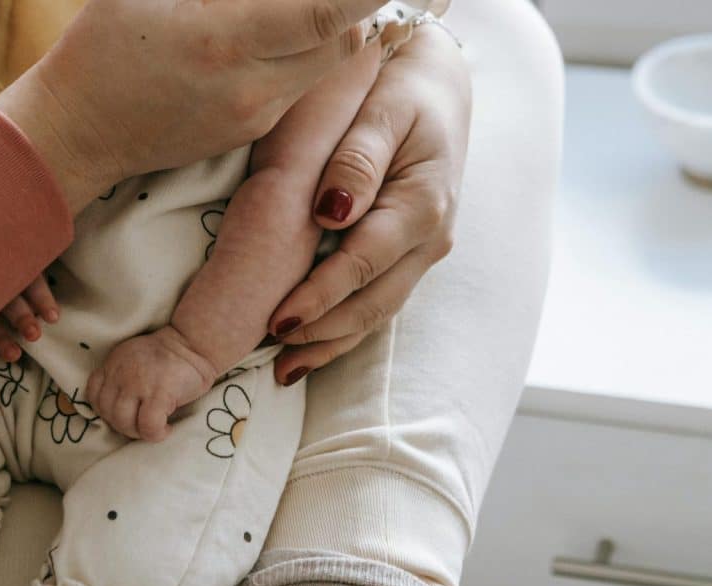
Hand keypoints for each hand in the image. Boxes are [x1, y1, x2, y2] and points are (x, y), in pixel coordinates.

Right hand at [0, 0, 386, 212]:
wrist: (83, 132)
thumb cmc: (101, 47)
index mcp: (226, 42)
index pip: (326, 13)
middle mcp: (255, 87)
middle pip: (344, 42)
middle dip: (359, 6)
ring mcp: (259, 116)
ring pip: (330, 68)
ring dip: (339, 30)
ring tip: (321, 5)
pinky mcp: (256, 132)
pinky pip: (304, 88)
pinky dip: (311, 56)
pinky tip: (287, 35)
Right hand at [0, 274, 58, 363]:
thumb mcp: (16, 259)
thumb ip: (30, 271)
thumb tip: (50, 308)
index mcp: (10, 265)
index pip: (30, 282)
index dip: (42, 299)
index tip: (53, 318)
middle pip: (8, 299)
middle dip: (22, 317)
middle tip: (34, 336)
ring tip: (14, 356)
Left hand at [85, 326, 218, 441]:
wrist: (195, 344)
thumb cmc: (169, 356)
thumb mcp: (133, 358)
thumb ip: (120, 376)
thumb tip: (118, 408)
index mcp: (113, 363)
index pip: (93, 394)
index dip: (106, 410)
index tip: (125, 413)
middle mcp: (121, 373)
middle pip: (108, 413)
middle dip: (124, 426)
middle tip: (142, 425)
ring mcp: (138, 383)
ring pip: (124, 422)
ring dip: (138, 432)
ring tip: (152, 428)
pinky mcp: (159, 393)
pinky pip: (148, 426)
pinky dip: (156, 434)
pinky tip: (166, 429)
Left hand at [268, 25, 471, 383]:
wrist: (439, 88)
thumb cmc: (403, 91)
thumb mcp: (381, 111)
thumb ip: (357, 159)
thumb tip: (331, 212)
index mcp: (423, 205)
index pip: (364, 264)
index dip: (321, 296)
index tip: (278, 321)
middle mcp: (430, 240)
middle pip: (373, 303)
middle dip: (323, 334)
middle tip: (273, 356)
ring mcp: (424, 253)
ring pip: (378, 312)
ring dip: (334, 343)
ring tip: (286, 370)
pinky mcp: (411, 256)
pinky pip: (379, 302)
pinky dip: (346, 329)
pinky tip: (313, 350)